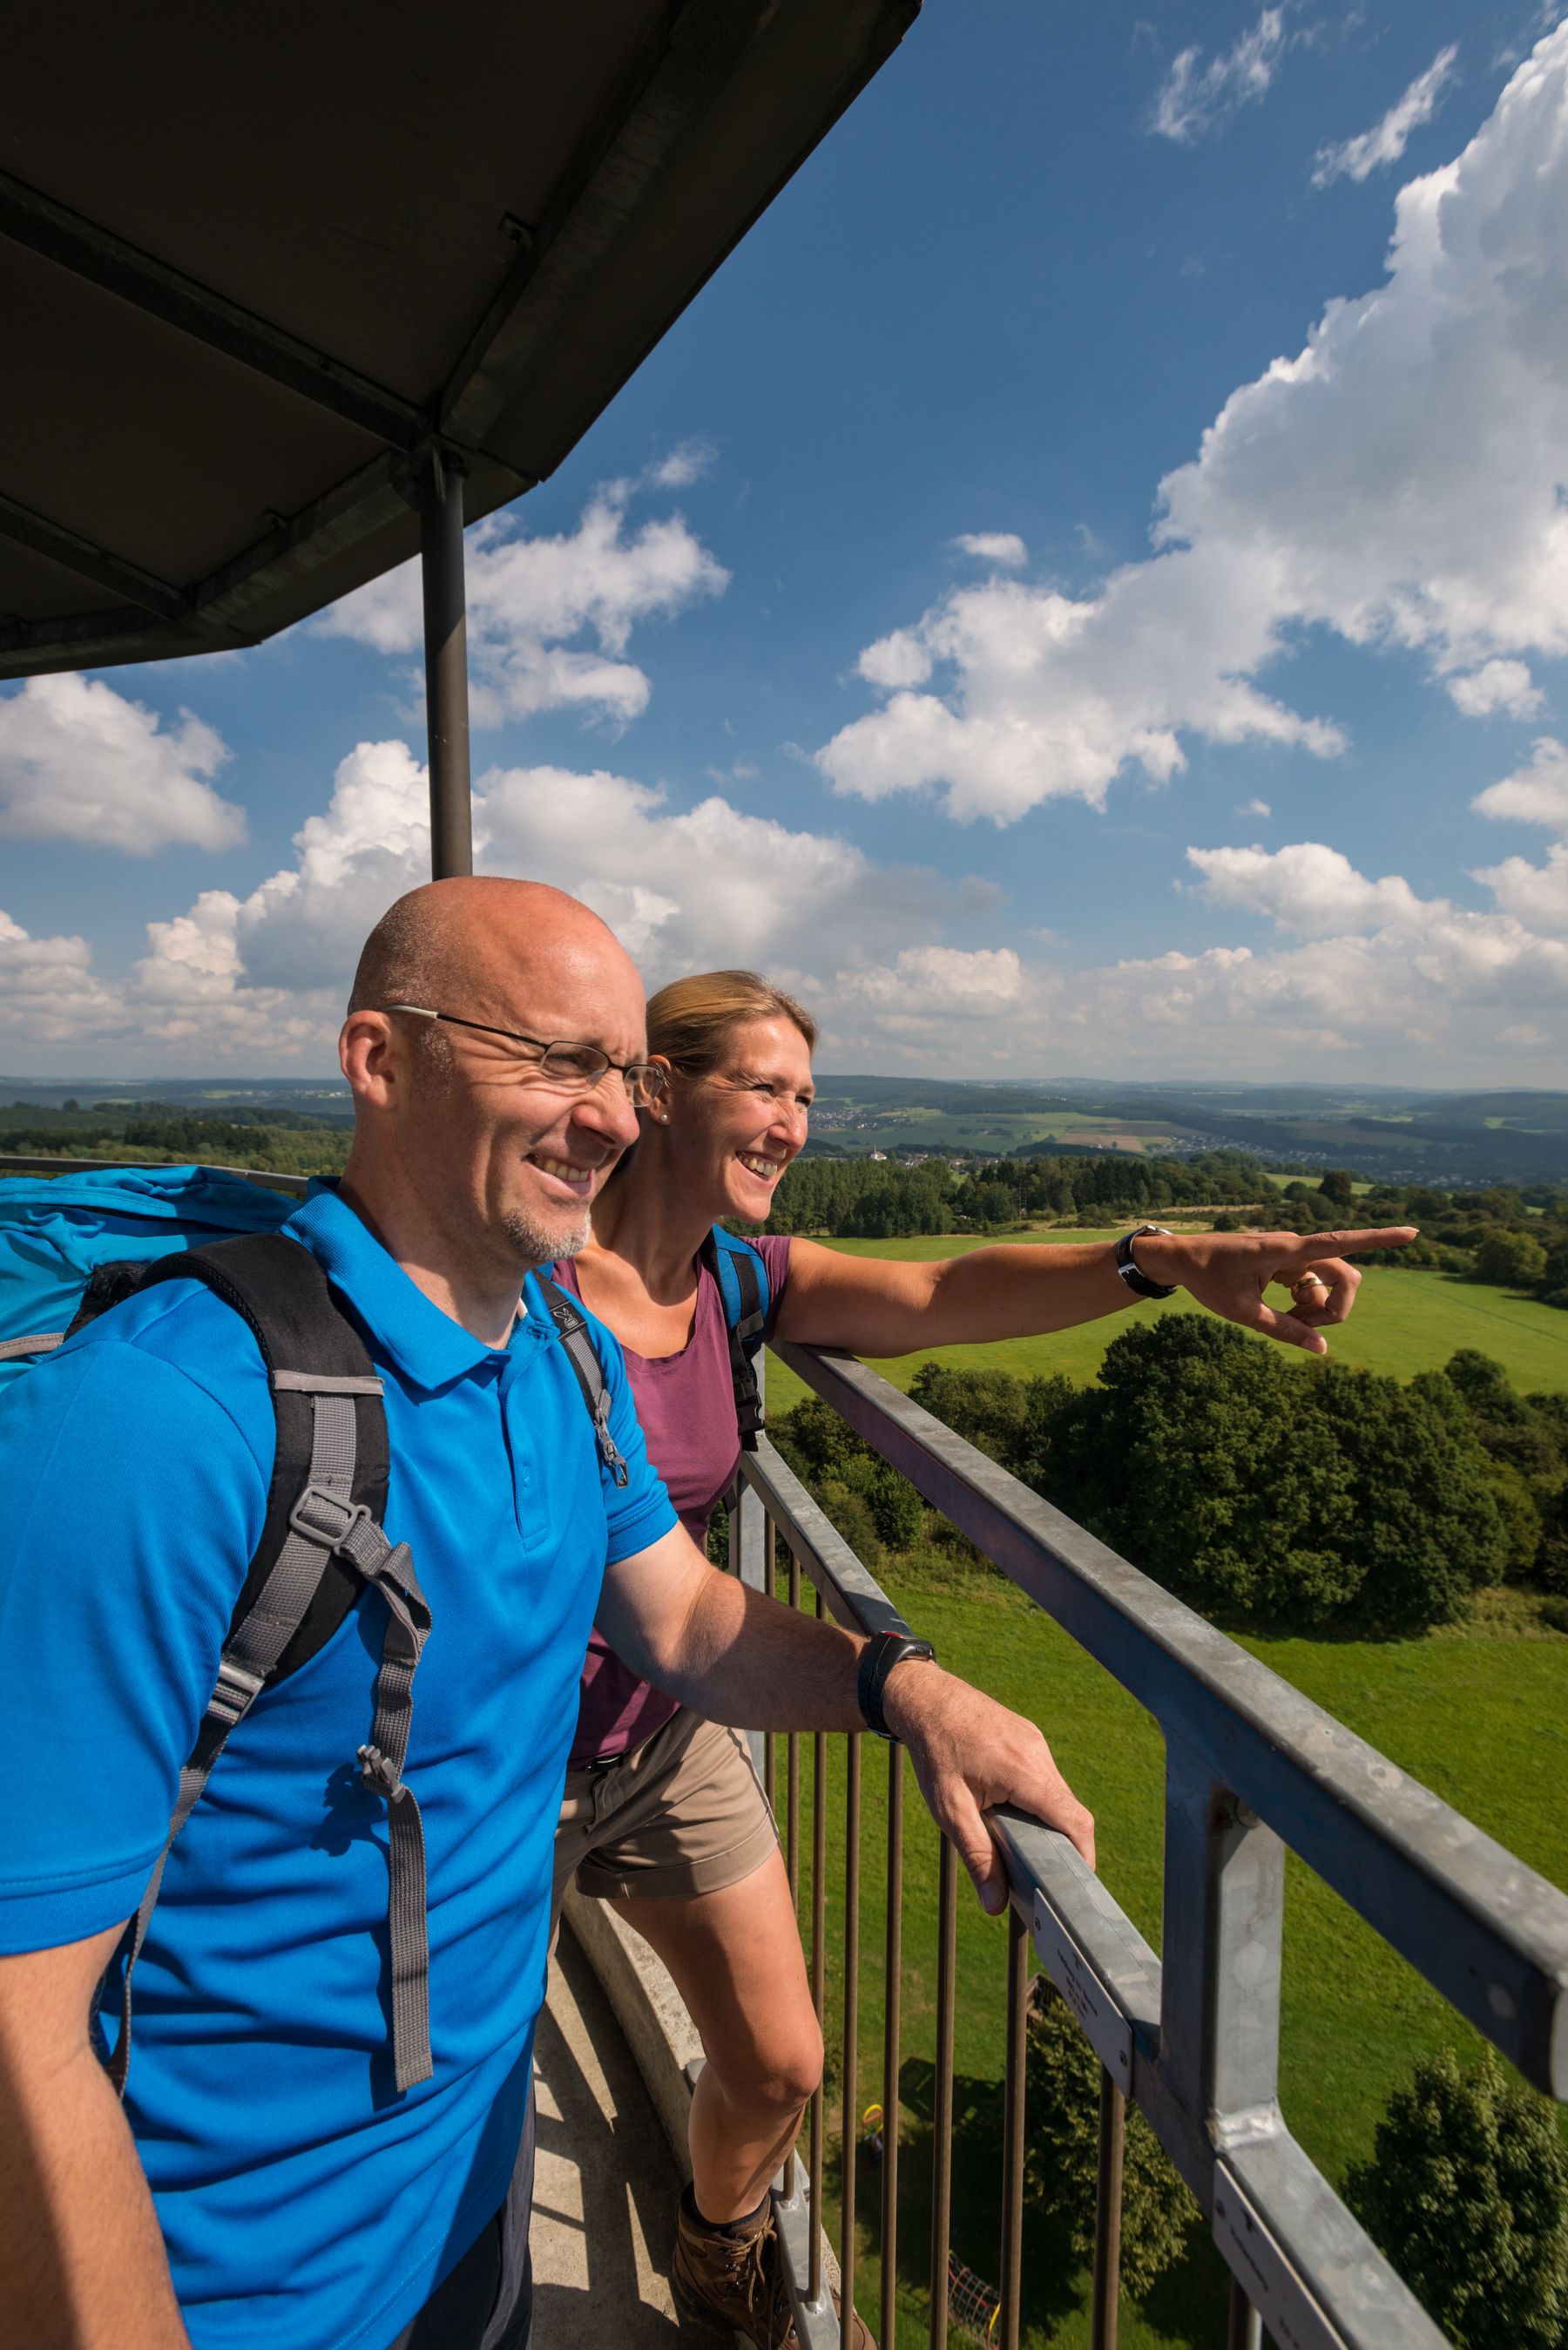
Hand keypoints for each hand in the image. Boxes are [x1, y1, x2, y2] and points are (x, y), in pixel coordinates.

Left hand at [881, 1659, 1094, 1909]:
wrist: (925, 1698)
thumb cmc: (934, 1752)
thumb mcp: (949, 1809)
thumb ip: (976, 1855)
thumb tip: (995, 1904)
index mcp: (1023, 1771)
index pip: (1074, 1819)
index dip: (1084, 1855)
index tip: (1077, 1883)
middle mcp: (1037, 1754)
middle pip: (1069, 1809)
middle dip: (1063, 1844)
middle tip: (1045, 1875)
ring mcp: (1035, 1742)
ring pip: (1057, 1792)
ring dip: (1048, 1820)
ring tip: (1023, 1845)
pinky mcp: (1028, 1737)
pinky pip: (1044, 1775)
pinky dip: (1037, 1799)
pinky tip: (1013, 1812)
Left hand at [1136, 1225, 1417, 1355]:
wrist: (1181, 1259)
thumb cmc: (1208, 1280)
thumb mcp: (1243, 1313)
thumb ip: (1284, 1331)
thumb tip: (1322, 1351)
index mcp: (1286, 1251)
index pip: (1341, 1243)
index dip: (1379, 1239)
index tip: (1414, 1232)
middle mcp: (1296, 1248)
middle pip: (1344, 1279)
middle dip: (1335, 1310)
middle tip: (1303, 1328)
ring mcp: (1293, 1257)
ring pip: (1329, 1286)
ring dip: (1317, 1310)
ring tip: (1284, 1320)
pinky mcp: (1288, 1265)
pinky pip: (1313, 1287)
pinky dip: (1306, 1305)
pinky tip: (1283, 1311)